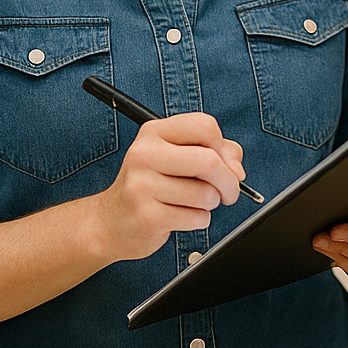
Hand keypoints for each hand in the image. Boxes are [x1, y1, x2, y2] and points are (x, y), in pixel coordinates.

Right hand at [86, 113, 244, 262]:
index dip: (223, 147)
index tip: (223, 162)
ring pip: (206, 194)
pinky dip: (199, 220)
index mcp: (154, 132)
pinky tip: (181, 216)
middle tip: (228, 192)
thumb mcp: (177, 157)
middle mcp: (145, 154)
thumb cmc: (152, 185)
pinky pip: (196, 217)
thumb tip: (236, 169)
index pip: (205, 126)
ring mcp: (143, 185)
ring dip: (210, 203)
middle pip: (209, 161)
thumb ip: (215, 152)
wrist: (111, 222)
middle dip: (229, 181)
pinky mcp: (148, 216)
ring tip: (192, 203)